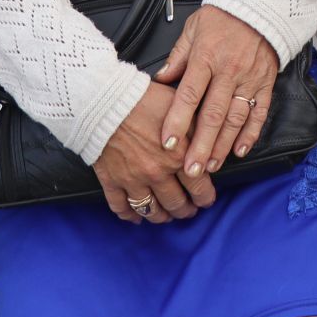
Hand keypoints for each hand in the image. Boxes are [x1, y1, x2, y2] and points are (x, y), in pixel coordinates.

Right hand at [93, 82, 215, 223]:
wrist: (105, 100)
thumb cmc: (146, 98)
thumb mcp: (184, 109)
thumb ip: (199, 130)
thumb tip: (211, 147)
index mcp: (178, 156)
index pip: (199, 188)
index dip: (206, 197)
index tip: (207, 199)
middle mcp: (157, 173)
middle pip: (176, 204)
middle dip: (186, 210)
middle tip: (189, 210)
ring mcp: (133, 179)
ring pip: (151, 210)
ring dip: (162, 217)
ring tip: (167, 216)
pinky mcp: (111, 180)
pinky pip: (121, 207)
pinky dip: (130, 215)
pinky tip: (137, 217)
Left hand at [155, 6, 280, 179]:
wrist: (262, 6)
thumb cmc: (222, 18)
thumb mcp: (193, 30)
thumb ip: (178, 58)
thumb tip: (159, 81)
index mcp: (206, 57)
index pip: (189, 94)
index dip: (177, 120)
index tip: (167, 144)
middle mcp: (229, 71)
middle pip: (213, 114)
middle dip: (201, 145)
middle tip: (190, 170)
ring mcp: (250, 78)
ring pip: (236, 118)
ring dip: (223, 144)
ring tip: (211, 166)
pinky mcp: (266, 82)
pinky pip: (260, 111)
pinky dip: (251, 133)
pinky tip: (240, 150)